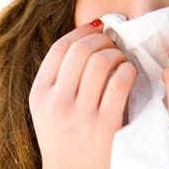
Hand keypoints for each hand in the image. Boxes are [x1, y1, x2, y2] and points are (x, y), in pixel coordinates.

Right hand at [29, 22, 136, 168]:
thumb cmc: (64, 138)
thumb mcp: (48, 108)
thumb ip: (59, 77)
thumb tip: (85, 36)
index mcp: (40, 94)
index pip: (59, 48)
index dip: (81, 32)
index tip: (95, 30)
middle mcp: (57, 103)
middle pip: (80, 50)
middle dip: (101, 39)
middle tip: (112, 43)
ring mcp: (81, 115)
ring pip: (101, 62)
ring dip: (116, 53)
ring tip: (121, 59)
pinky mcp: (106, 126)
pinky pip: (120, 82)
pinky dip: (128, 71)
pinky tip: (129, 74)